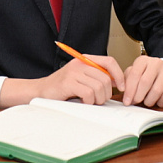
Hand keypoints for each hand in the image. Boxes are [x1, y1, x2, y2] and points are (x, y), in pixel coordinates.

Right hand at [0, 54, 124, 108]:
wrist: (40, 91)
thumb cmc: (62, 87)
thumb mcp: (81, 78)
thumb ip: (96, 76)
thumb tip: (117, 82)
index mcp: (85, 60)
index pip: (109, 61)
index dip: (119, 74)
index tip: (122, 87)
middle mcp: (80, 63)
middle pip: (106, 78)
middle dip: (106, 93)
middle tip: (99, 100)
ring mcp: (73, 72)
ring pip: (99, 86)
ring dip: (98, 99)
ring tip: (90, 102)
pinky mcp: (68, 83)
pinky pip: (88, 93)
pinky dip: (89, 101)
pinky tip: (83, 102)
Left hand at [121, 56, 162, 107]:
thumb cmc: (148, 74)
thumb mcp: (136, 72)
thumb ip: (127, 79)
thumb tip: (123, 91)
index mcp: (143, 60)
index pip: (134, 75)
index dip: (129, 90)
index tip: (126, 101)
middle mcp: (156, 63)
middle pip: (145, 83)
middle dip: (138, 96)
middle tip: (135, 102)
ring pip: (156, 91)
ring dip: (149, 101)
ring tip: (146, 101)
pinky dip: (160, 102)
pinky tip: (157, 101)